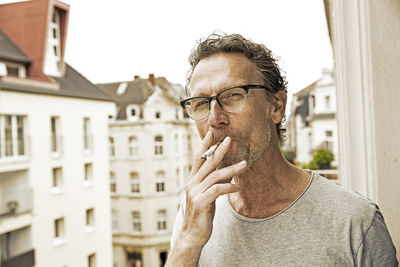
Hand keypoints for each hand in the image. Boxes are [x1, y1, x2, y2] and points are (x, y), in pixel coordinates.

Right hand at [180, 130, 246, 248]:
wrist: (192, 235)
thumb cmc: (202, 216)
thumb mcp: (209, 196)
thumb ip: (215, 184)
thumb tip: (229, 173)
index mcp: (193, 180)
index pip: (198, 158)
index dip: (204, 145)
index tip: (212, 133)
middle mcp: (192, 184)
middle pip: (207, 162)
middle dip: (219, 150)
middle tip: (230, 139)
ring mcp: (195, 192)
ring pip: (215, 175)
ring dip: (232, 169)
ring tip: (245, 164)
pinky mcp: (201, 202)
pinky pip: (217, 190)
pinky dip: (229, 187)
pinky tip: (238, 187)